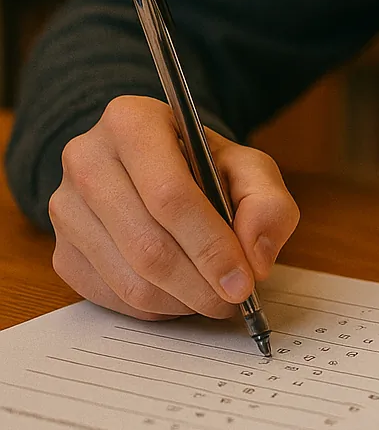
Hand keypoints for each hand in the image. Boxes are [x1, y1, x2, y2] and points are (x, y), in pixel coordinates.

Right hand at [48, 95, 299, 321]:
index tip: (243, 281)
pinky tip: (180, 293)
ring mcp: (65, 208)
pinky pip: (112, 299)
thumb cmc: (203, 166)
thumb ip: (266, 204)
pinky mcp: (62, 252)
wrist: (154, 168)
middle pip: (148, 244)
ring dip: (181, 301)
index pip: (169, 195)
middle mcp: (86, 159)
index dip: (210, 246)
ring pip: (130, 280)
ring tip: (213, 295)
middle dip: (200, 284)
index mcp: (131, 121)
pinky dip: (156, 308)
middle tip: (234, 300)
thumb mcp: (248, 168)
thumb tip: (255, 258)